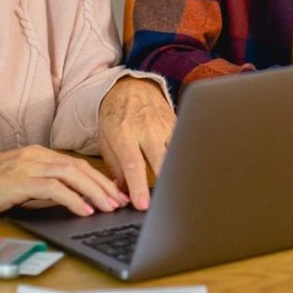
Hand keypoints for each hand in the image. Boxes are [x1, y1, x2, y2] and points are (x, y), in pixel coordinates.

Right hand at [0, 145, 126, 217]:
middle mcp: (37, 156)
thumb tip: (76, 199)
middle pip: (79, 167)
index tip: (115, 191)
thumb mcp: (24, 184)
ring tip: (109, 206)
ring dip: (94, 191)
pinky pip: (54, 189)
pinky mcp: (21, 180)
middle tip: (120, 200)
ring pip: (71, 175)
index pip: (77, 164)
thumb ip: (48, 187)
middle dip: (103, 184)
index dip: (99, 177)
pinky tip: (85, 210)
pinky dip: (73, 199)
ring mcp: (29, 166)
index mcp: (40, 154)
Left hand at [98, 76, 175, 210]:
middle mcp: (147, 129)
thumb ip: (115, 167)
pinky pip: (183, 143)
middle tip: (165, 203)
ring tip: (179, 191)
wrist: (131, 87)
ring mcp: (164, 125)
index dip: (138, 186)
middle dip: (165, 183)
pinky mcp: (177, 123)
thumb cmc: (115, 116)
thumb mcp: (106, 140)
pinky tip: (186, 172)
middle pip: (160, 159)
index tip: (143, 205)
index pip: (133, 164)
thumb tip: (122, 194)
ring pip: (176, 152)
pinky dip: (184, 158)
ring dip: (176, 172)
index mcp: (124, 134)